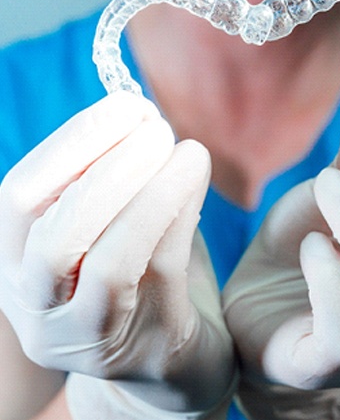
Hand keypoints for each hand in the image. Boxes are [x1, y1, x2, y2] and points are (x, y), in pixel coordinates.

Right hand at [0, 92, 234, 412]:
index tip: (126, 106)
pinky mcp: (142, 345)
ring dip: (149, 192)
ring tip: (187, 148)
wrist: (168, 356)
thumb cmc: (140, 275)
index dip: (72, 144)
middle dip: (108, 166)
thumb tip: (143, 119)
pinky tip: (197, 176)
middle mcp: (38, 305)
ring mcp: (86, 335)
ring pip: (107, 262)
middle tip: (156, 124)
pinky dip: (179, 215)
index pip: (20, 198)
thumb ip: (116, 181)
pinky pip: (159, 274)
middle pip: (53, 234)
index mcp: (19, 263)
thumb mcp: (112, 224)